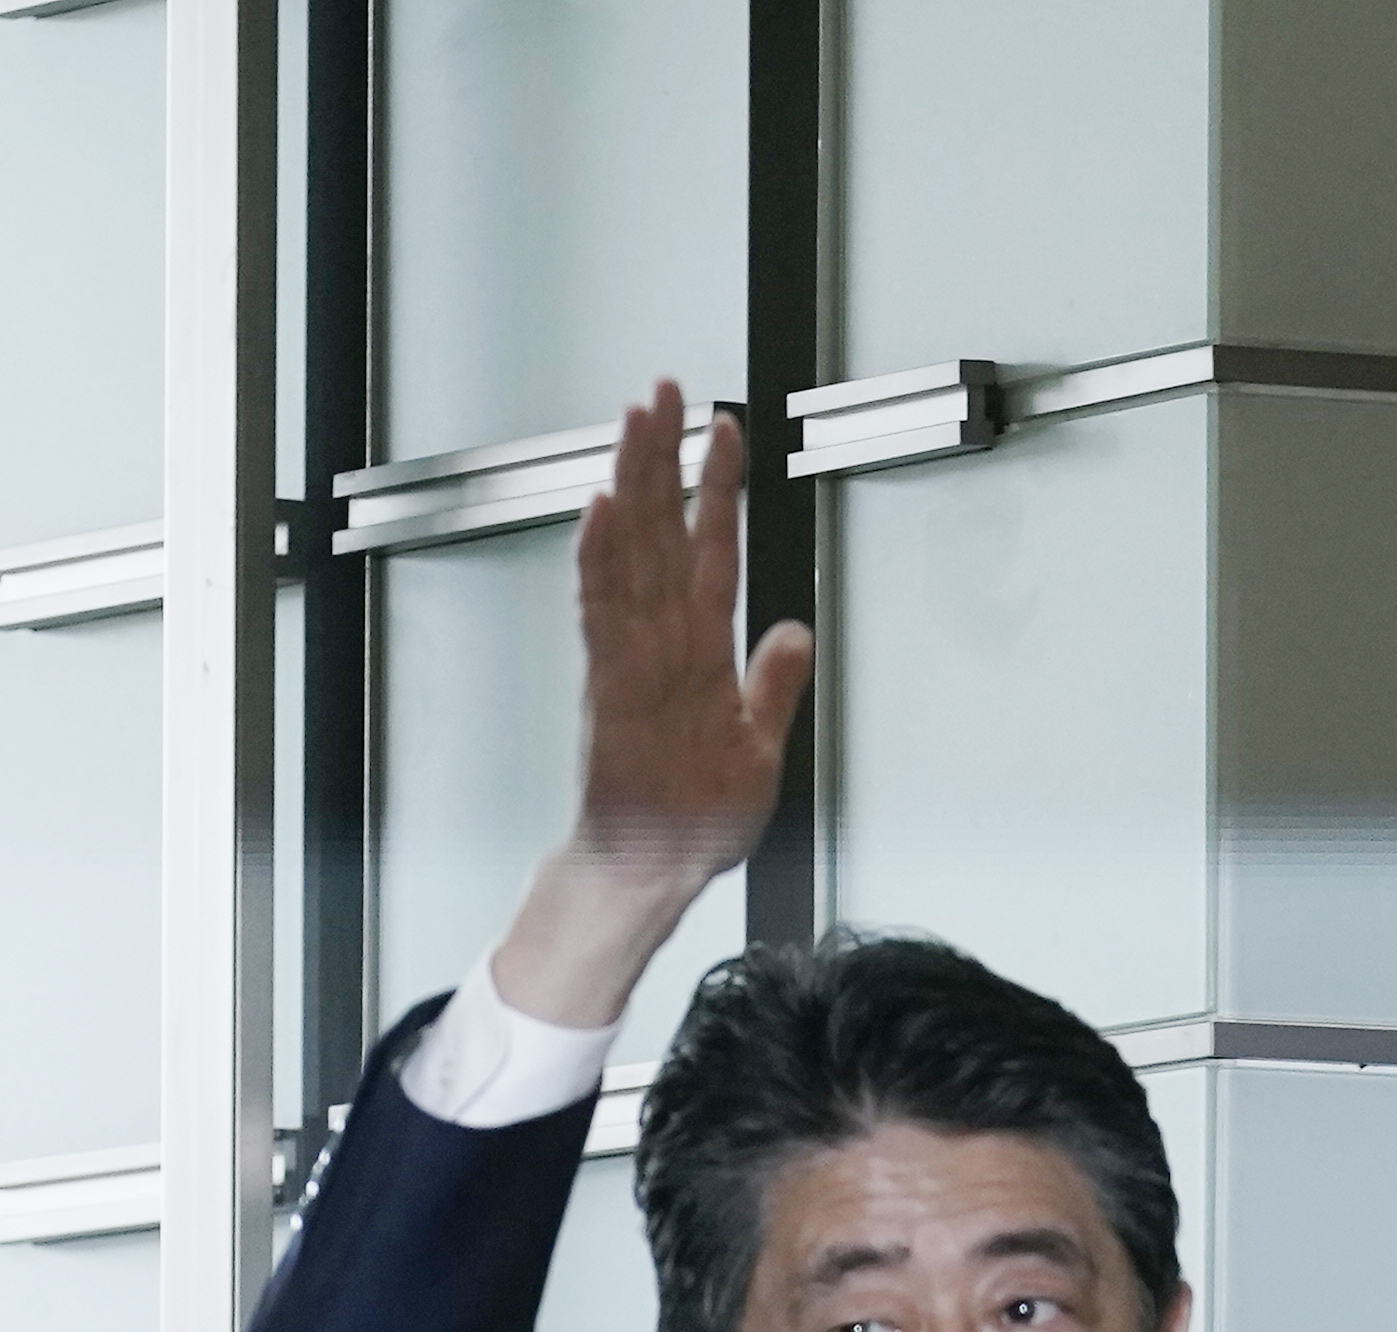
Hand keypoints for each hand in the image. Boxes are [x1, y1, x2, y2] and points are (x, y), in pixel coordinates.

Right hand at [477, 382, 810, 1034]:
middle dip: (663, 460)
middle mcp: (664, 644)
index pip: (711, 551)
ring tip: (632, 427)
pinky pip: (604, 617)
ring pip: (632, 557)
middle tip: (660, 393)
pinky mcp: (611, 689)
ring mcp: (633, 661)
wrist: (653, 874)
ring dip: (632, 489)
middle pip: (663, 533)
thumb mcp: (760, 749)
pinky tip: (601, 517)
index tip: (725, 431)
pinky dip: (600, 567)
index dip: (717, 490)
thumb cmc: (694, 820)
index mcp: (701, 652)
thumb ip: (775, 686)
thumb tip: (795, 633)